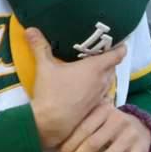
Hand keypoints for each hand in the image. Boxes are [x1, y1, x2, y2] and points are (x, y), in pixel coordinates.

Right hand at [26, 28, 126, 147]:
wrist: (50, 123)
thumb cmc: (51, 92)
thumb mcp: (44, 67)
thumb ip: (40, 46)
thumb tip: (30, 29)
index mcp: (95, 68)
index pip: (117, 55)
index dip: (120, 48)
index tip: (120, 42)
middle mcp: (102, 81)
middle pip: (113, 67)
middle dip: (110, 60)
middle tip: (102, 52)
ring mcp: (100, 95)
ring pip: (109, 80)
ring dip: (106, 74)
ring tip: (96, 68)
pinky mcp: (95, 106)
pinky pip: (104, 93)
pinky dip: (100, 87)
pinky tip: (90, 86)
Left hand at [56, 103, 150, 151]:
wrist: (142, 127)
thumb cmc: (111, 125)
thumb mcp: (99, 116)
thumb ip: (83, 123)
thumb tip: (55, 143)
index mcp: (105, 110)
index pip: (84, 129)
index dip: (69, 144)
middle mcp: (119, 121)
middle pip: (93, 143)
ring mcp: (130, 136)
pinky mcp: (140, 150)